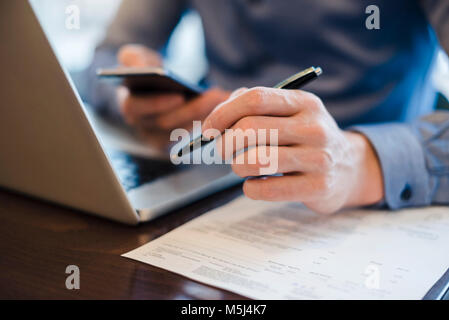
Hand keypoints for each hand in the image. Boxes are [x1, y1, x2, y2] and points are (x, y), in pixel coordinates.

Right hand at [116, 44, 229, 132]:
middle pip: (164, 123)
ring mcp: (155, 136)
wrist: (155, 86)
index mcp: (128, 103)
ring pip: (181, 131)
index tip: (180, 96)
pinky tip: (222, 107)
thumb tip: (142, 67)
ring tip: (222, 98)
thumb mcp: (137, 57)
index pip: (136, 108)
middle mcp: (140, 124)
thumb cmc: (146, 70)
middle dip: (191, 110)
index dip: (157, 103)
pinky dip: (206, 121)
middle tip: (213, 96)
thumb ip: (133, 58)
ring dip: (204, 114)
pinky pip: (189, 136)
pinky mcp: (171, 142)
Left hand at [202, 87, 383, 213]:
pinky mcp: (318, 186)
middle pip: (250, 129)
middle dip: (225, 142)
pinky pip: (268, 188)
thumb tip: (218, 117)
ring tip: (241, 167)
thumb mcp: (291, 114)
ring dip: (236, 165)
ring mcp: (318, 157)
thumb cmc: (306, 140)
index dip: (223, 113)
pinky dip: (250, 188)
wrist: (349, 168)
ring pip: (255, 160)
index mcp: (304, 102)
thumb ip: (256, 107)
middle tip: (222, 151)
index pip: (255, 99)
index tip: (208, 130)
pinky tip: (253, 185)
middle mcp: (313, 127)